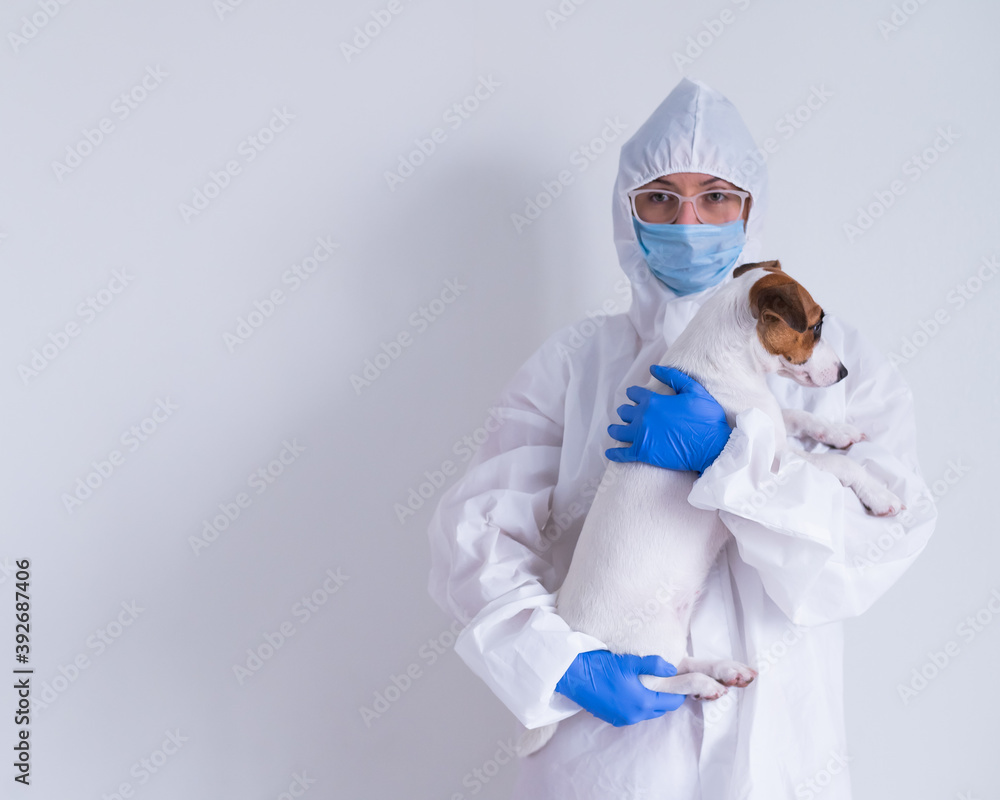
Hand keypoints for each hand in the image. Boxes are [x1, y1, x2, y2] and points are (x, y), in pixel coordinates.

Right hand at [555, 650, 683, 725]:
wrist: (572, 676)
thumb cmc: (600, 666)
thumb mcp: (630, 661)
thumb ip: (655, 665)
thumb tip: (672, 669)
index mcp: (642, 702)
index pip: (671, 702)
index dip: (679, 693)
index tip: (682, 684)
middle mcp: (634, 715)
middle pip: (660, 709)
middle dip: (666, 698)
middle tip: (667, 682)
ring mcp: (621, 719)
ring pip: (646, 713)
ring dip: (651, 702)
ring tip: (650, 686)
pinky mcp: (611, 718)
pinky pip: (631, 714)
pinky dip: (636, 705)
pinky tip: (631, 691)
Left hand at [605, 365, 732, 473]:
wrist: (712, 446)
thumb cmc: (706, 418)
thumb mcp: (693, 390)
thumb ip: (672, 377)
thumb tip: (653, 368)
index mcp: (653, 401)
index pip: (634, 393)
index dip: (634, 394)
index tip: (635, 396)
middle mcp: (643, 417)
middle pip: (624, 412)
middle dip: (626, 411)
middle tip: (629, 415)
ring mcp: (641, 436)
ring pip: (617, 431)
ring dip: (616, 429)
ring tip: (616, 430)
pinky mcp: (643, 453)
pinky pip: (621, 454)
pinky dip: (614, 454)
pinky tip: (610, 454)